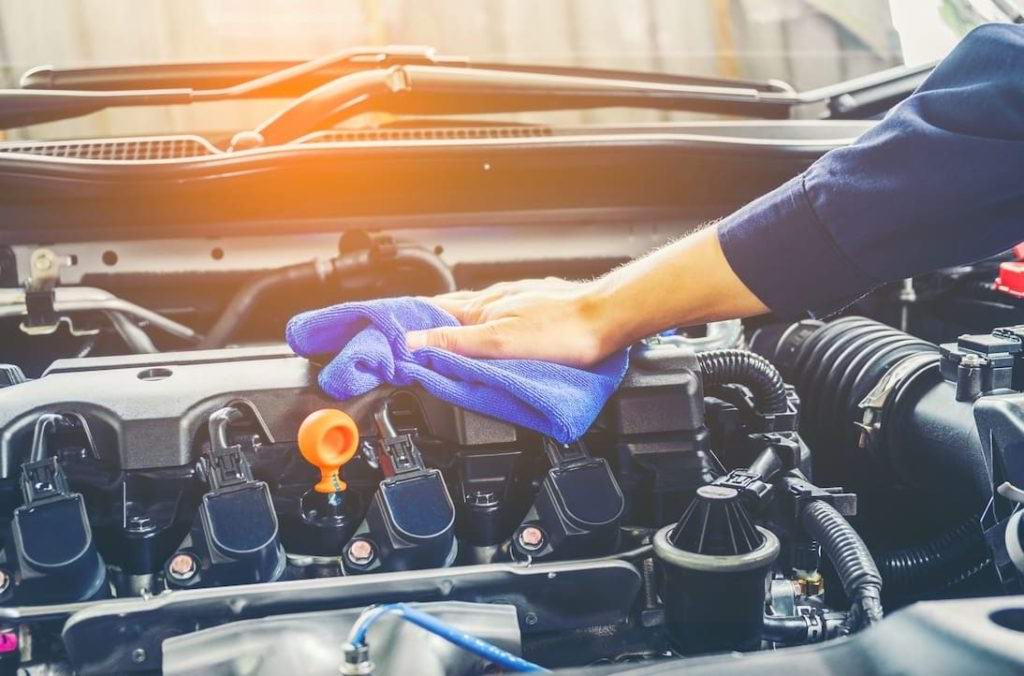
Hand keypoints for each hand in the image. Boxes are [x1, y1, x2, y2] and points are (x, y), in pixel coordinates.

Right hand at [406, 277, 618, 366]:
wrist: (607, 319)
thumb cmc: (563, 330)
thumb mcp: (499, 343)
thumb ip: (455, 341)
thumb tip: (413, 340)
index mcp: (482, 307)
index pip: (433, 311)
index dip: (409, 321)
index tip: (389, 329)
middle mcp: (496, 299)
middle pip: (452, 309)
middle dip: (429, 321)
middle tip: (409, 336)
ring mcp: (517, 301)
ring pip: (477, 310)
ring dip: (457, 321)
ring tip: (443, 334)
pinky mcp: (537, 307)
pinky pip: (500, 314)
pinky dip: (486, 323)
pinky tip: (492, 331)